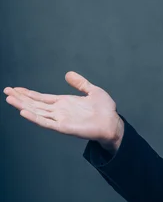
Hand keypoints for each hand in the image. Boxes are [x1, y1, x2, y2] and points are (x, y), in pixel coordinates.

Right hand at [4, 71, 122, 150]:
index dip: (28, 93)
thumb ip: (80, 83)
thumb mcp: (93, 91)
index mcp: (65, 103)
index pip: (42, 98)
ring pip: (37, 112)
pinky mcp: (64, 127)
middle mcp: (60, 111)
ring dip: (23, 105)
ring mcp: (60, 119)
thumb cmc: (105, 110)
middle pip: (35, 104)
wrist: (113, 123)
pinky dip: (34, 117)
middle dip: (21, 98)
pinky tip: (23, 112)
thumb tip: (68, 74)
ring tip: (10, 99)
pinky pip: (46, 122)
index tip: (15, 89)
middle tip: (6, 91)